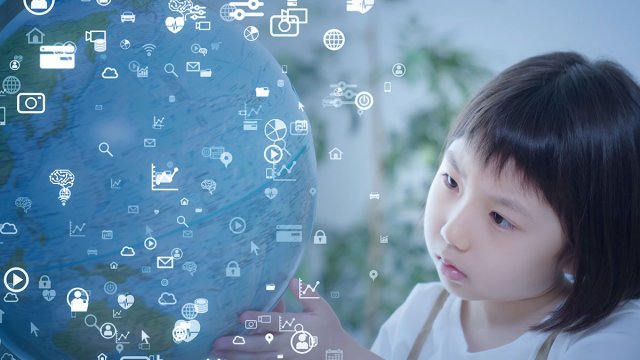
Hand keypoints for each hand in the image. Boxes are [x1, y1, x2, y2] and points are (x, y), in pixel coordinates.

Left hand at [211, 278, 382, 359]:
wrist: (340, 358)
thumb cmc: (329, 329)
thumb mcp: (323, 309)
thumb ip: (307, 294)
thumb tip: (291, 280)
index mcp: (298, 327)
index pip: (275, 323)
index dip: (258, 320)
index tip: (241, 316)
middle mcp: (289, 344)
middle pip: (259, 344)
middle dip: (237, 343)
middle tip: (216, 341)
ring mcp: (285, 359)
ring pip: (256, 358)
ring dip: (235, 355)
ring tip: (216, 352)